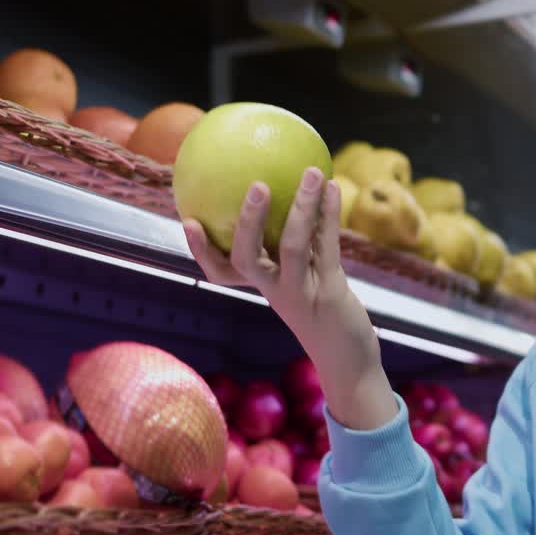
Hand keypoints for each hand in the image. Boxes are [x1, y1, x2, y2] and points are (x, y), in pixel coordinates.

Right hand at [183, 167, 396, 429]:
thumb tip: (290, 199)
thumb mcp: (303, 283)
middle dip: (247, 221)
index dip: (201, 250)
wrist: (348, 362)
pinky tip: (333, 187)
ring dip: (301, 206)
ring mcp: (301, 292)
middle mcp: (274, 291)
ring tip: (309, 172)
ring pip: (291, 246)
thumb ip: (294, 251)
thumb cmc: (323, 316)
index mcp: (262, 288)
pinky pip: (326, 247)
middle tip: (256, 184)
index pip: (221, 273)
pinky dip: (329, 215)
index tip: (187, 220)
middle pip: (246, 258)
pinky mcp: (329, 292)